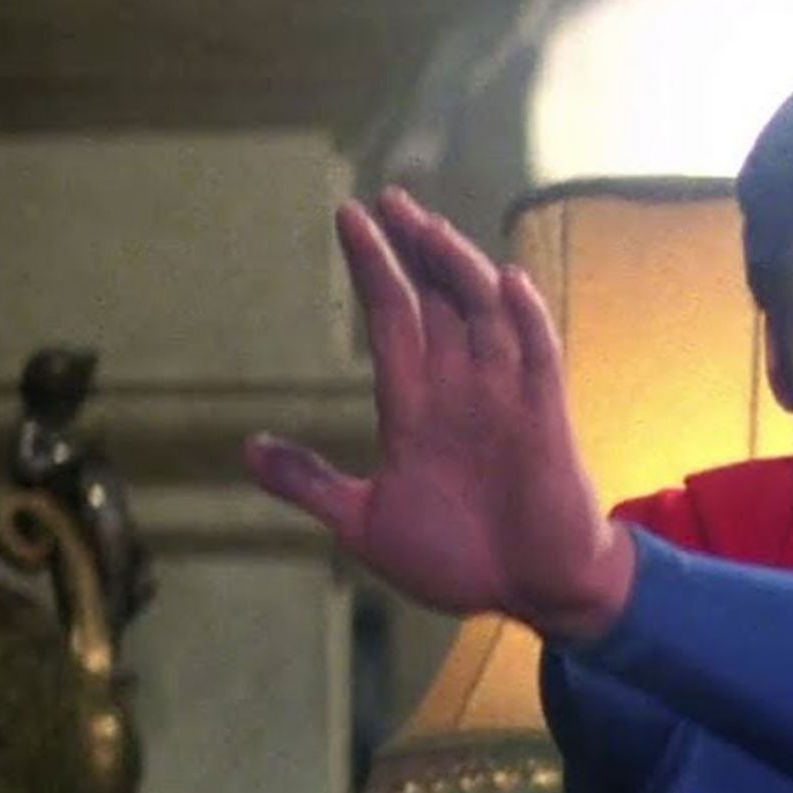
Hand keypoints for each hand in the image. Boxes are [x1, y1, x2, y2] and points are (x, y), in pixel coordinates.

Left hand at [246, 188, 633, 640]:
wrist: (529, 593)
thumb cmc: (457, 560)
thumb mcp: (364, 521)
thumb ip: (310, 482)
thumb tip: (247, 450)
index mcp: (413, 406)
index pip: (390, 317)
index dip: (372, 267)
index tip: (349, 216)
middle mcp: (459, 388)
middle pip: (436, 299)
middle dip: (414, 249)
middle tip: (390, 198)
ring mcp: (504, 397)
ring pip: (483, 313)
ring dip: (459, 269)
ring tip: (429, 230)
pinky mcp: (545, 417)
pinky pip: (539, 356)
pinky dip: (526, 319)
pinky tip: (508, 282)